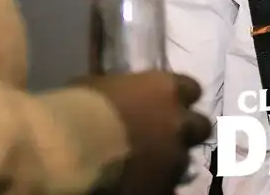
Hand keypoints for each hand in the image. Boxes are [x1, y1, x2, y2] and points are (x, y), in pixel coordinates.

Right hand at [79, 71, 212, 194]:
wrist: (70, 151)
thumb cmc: (78, 108)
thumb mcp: (99, 85)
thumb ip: (124, 91)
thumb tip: (121, 97)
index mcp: (165, 89)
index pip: (191, 89)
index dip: (177, 98)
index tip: (163, 104)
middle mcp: (179, 123)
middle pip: (200, 127)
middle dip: (184, 132)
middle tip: (162, 139)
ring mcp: (175, 159)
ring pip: (183, 162)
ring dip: (167, 163)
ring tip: (142, 167)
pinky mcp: (164, 189)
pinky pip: (167, 189)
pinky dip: (156, 187)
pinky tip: (136, 186)